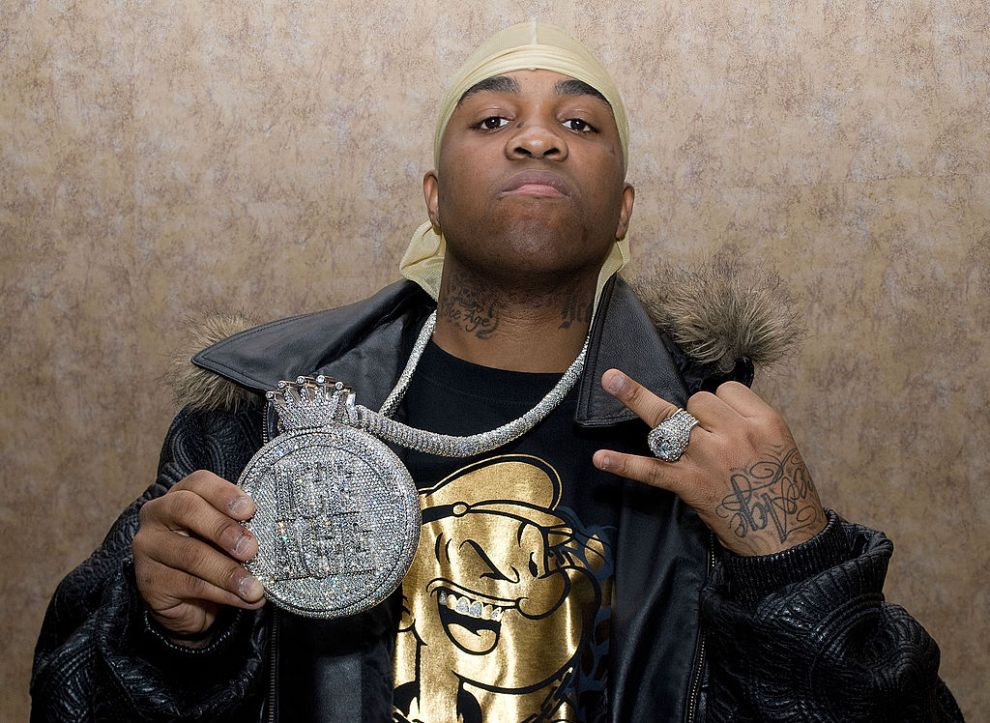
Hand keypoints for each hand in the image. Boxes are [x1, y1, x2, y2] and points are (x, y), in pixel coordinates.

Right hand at [133, 470, 265, 639]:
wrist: (188, 602)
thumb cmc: (212, 554)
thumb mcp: (226, 536)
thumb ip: (241, 527)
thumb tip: (272, 532)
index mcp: (179, 494)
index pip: (198, 483)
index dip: (225, 493)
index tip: (250, 510)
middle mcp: (157, 516)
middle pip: (187, 509)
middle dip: (223, 528)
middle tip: (251, 549)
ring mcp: (148, 549)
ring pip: (191, 555)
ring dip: (229, 572)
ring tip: (255, 587)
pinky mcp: (150, 582)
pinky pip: (191, 585)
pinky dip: (223, 593)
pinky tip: (244, 598)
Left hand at [593, 369, 825, 556]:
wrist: (787, 541)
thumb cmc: (784, 492)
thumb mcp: (781, 445)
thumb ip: (747, 423)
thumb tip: (708, 410)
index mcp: (764, 422)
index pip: (726, 390)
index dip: (719, 403)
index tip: (721, 419)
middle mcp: (735, 434)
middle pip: (697, 401)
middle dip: (693, 414)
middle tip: (705, 441)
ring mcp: (709, 458)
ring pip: (671, 417)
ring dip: (641, 401)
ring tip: (611, 380)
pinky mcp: (689, 484)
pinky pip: (651, 469)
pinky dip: (624, 463)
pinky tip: (601, 458)